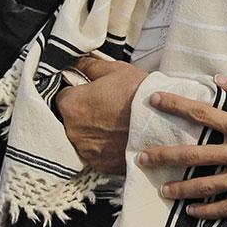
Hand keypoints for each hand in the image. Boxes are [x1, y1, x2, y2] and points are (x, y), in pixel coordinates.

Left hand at [54, 55, 146, 173]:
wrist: (164, 125)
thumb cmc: (139, 95)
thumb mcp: (116, 70)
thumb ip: (90, 65)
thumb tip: (77, 62)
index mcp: (72, 105)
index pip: (63, 96)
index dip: (78, 92)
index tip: (92, 93)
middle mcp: (72, 131)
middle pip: (70, 119)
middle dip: (84, 113)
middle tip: (106, 108)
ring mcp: (85, 150)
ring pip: (81, 137)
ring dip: (92, 131)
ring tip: (113, 124)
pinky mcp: (99, 164)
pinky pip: (94, 153)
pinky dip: (102, 147)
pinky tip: (117, 137)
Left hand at [138, 77, 226, 218]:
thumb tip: (220, 81)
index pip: (201, 114)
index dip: (175, 106)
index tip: (155, 101)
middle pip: (193, 156)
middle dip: (164, 157)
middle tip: (142, 159)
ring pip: (205, 186)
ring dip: (181, 189)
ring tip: (163, 191)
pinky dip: (208, 212)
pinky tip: (192, 213)